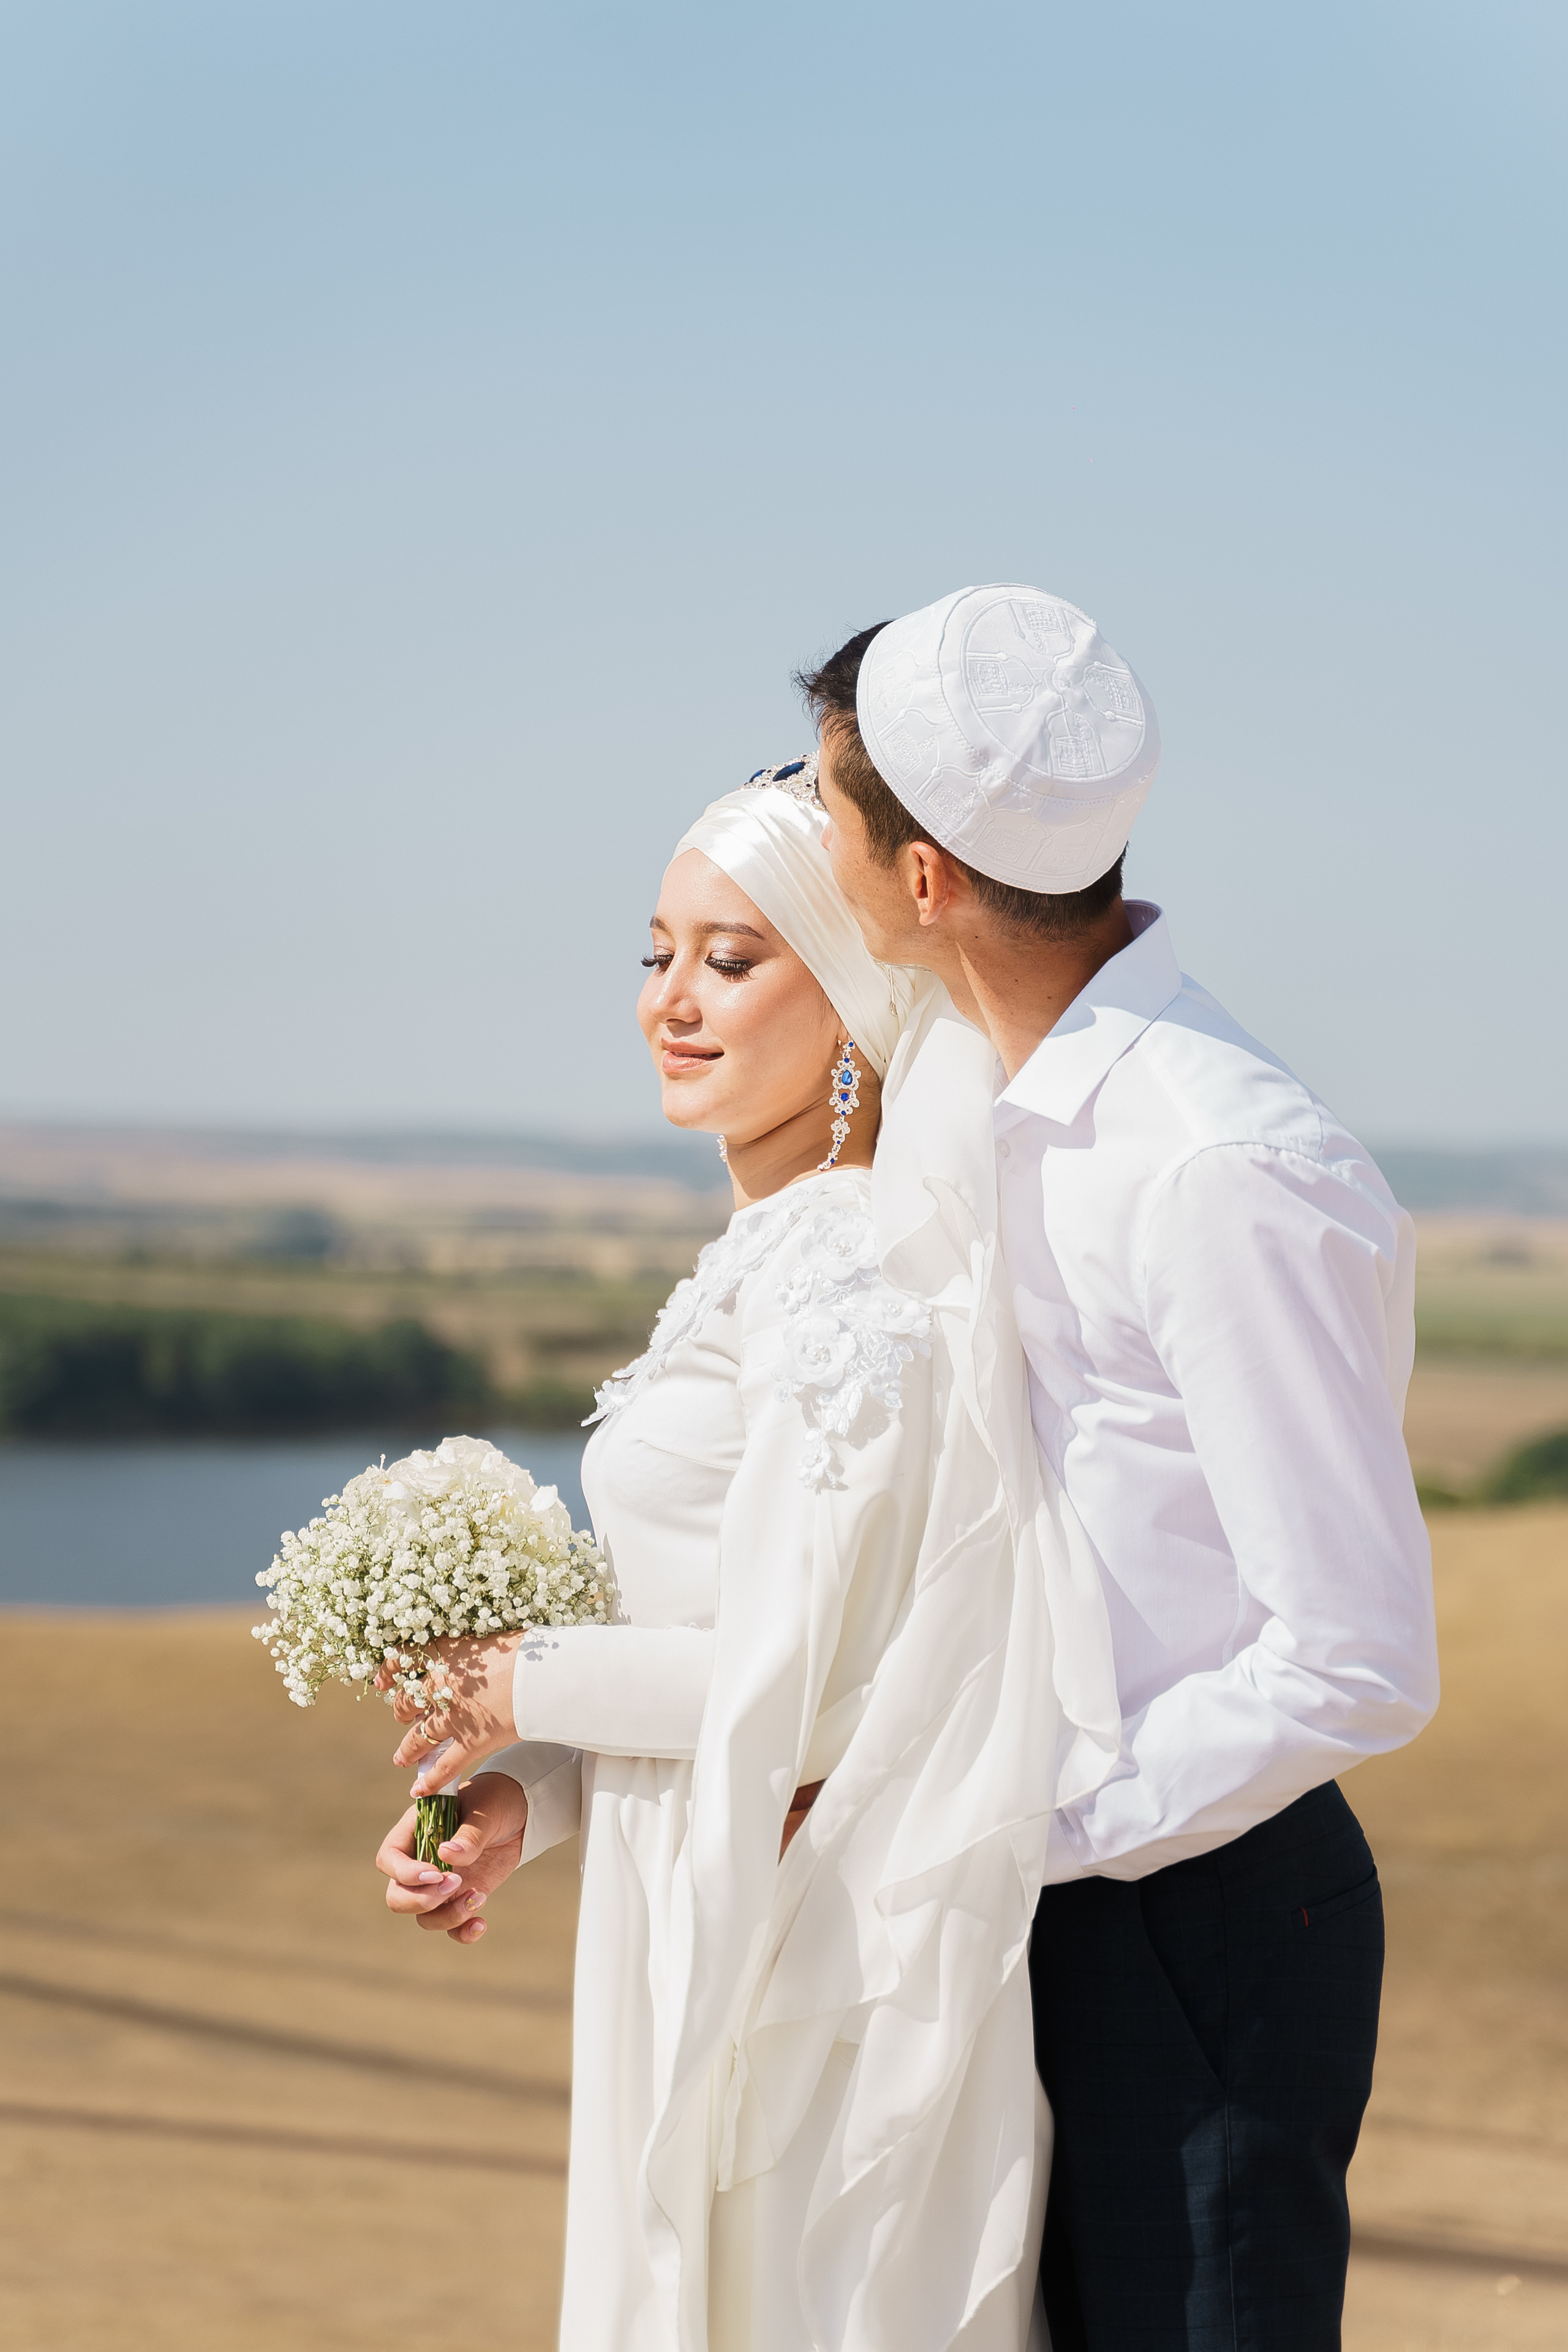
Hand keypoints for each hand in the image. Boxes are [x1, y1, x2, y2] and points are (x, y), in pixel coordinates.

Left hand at [375, 1633, 523, 1788]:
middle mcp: (441, 1685)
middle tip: (404, 1715)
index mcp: (444, 1653)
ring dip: (407, 1749)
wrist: (547, 1674)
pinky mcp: (471, 1742)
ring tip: (400, 1758)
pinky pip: (444, 1766)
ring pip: (418, 1737)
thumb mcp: (492, 1639)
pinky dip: (430, 1781)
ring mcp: (453, 1717)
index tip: (383, 1680)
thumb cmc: (528, 1650)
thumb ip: (471, 1649)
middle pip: (406, 1701)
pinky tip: (418, 1791)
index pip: (402, 1659)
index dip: (388, 1670)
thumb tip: (468, 1652)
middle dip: (402, 1710)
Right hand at [375, 1771, 528, 1943]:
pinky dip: (461, 1933)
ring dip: (448, 1916)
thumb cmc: (494, 1801)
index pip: (389, 1860)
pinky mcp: (460, 1898)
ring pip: (423, 1916)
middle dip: (422, 1900)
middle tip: (456, 1883)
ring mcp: (439, 1884)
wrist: (519, 1812)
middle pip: (398, 1896)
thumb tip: (446, 1854)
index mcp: (416, 1832)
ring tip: (479, 1896)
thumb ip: (468, 1835)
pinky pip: (450, 1928)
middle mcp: (421, 1862)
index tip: (436, 1873)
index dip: (405, 1873)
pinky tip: (480, 1924)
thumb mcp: (484, 1811)